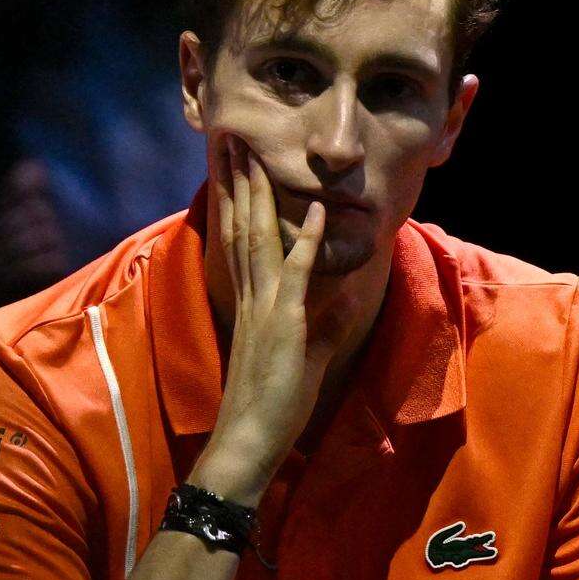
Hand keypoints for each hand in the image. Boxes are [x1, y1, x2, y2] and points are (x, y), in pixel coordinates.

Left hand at [0, 158, 71, 296]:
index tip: (1, 200)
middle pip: (36, 209)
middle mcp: (38, 218)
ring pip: (44, 234)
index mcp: (17, 201)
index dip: (20, 186)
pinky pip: (50, 259)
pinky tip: (7, 279)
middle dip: (5, 232)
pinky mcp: (57, 272)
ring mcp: (51, 245)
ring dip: (9, 254)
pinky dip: (20, 270)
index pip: (33, 176)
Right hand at [199, 137, 330, 501]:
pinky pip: (297, 274)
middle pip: (241, 227)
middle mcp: (251, 298)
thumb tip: (346, 297)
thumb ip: (323, 323)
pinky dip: (307, 240)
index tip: (235, 166)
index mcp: (250, 304)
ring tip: (257, 155)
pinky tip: (316, 209)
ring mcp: (265, 308)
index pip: (241, 241)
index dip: (239, 201)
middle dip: (238, 182)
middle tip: (232, 140)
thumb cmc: (272, 406)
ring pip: (260, 238)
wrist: (248, 440)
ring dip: (261, 194)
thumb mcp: (302, 357)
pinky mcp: (284, 324)